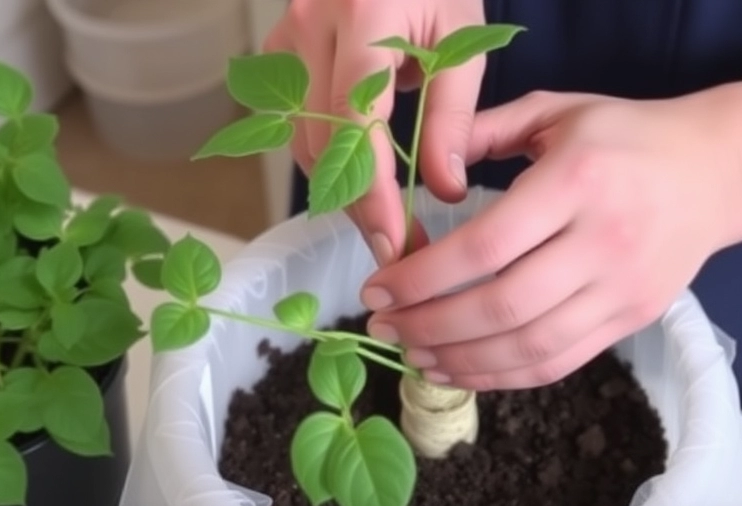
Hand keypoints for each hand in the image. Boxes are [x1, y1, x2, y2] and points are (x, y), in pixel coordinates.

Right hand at [263, 0, 486, 264]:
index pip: (355, 122)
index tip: (394, 239)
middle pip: (320, 142)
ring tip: (385, 222)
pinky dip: (326, 158)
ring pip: (300, 139)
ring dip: (339, 187)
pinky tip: (359, 181)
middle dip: (357, 204)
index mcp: (363, 15)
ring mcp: (285, 38)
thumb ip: (452, 116)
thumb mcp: (462, 40)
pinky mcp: (279, 51)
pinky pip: (294, 122)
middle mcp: (310, 26)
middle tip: (398, 246)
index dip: (371, 190)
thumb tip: (444, 188)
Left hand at [357, 90, 741, 389]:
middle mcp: (603, 241)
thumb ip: (484, 131)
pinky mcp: (632, 321)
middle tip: (385, 326)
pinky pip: (558, 363)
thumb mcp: (556, 110)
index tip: (379, 288)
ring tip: (414, 355)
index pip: (486, 246)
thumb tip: (423, 170)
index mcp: (577, 181)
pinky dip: (503, 376)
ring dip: (460, 361)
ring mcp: (622, 290)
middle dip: (430, 327)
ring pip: (529, 347)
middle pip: (502, 307)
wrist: (716, 172)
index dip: (423, 277)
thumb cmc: (626, 136)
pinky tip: (462, 370)